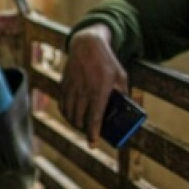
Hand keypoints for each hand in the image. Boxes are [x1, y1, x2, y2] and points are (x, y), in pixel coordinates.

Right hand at [62, 24, 126, 146]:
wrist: (87, 44)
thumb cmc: (107, 61)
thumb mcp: (121, 76)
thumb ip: (123, 93)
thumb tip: (126, 109)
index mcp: (100, 90)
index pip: (94, 118)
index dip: (93, 133)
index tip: (93, 144)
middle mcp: (84, 91)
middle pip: (79, 118)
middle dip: (83, 129)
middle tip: (89, 133)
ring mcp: (72, 88)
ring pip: (69, 113)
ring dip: (74, 122)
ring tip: (80, 125)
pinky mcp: (64, 84)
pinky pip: (62, 104)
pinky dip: (65, 113)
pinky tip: (70, 115)